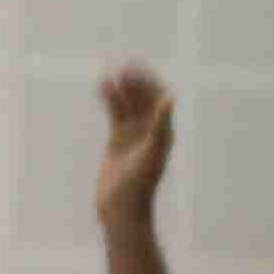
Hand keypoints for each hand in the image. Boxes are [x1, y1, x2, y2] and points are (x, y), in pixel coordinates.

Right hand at [94, 62, 176, 231]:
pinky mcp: (117, 140)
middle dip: (136, 81)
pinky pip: (115, 114)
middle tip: (126, 65)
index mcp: (164, 132)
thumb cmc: (140, 185)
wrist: (121, 208)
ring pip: (128, 104)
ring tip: (111, 72)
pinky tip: (103, 85)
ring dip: (122, 88)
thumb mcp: (153, 151)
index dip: (151, 82)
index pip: (161, 99)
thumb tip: (170, 98)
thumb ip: (162, 124)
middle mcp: (151, 131)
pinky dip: (109, 99)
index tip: (140, 68)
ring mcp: (134, 135)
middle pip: (145, 98)